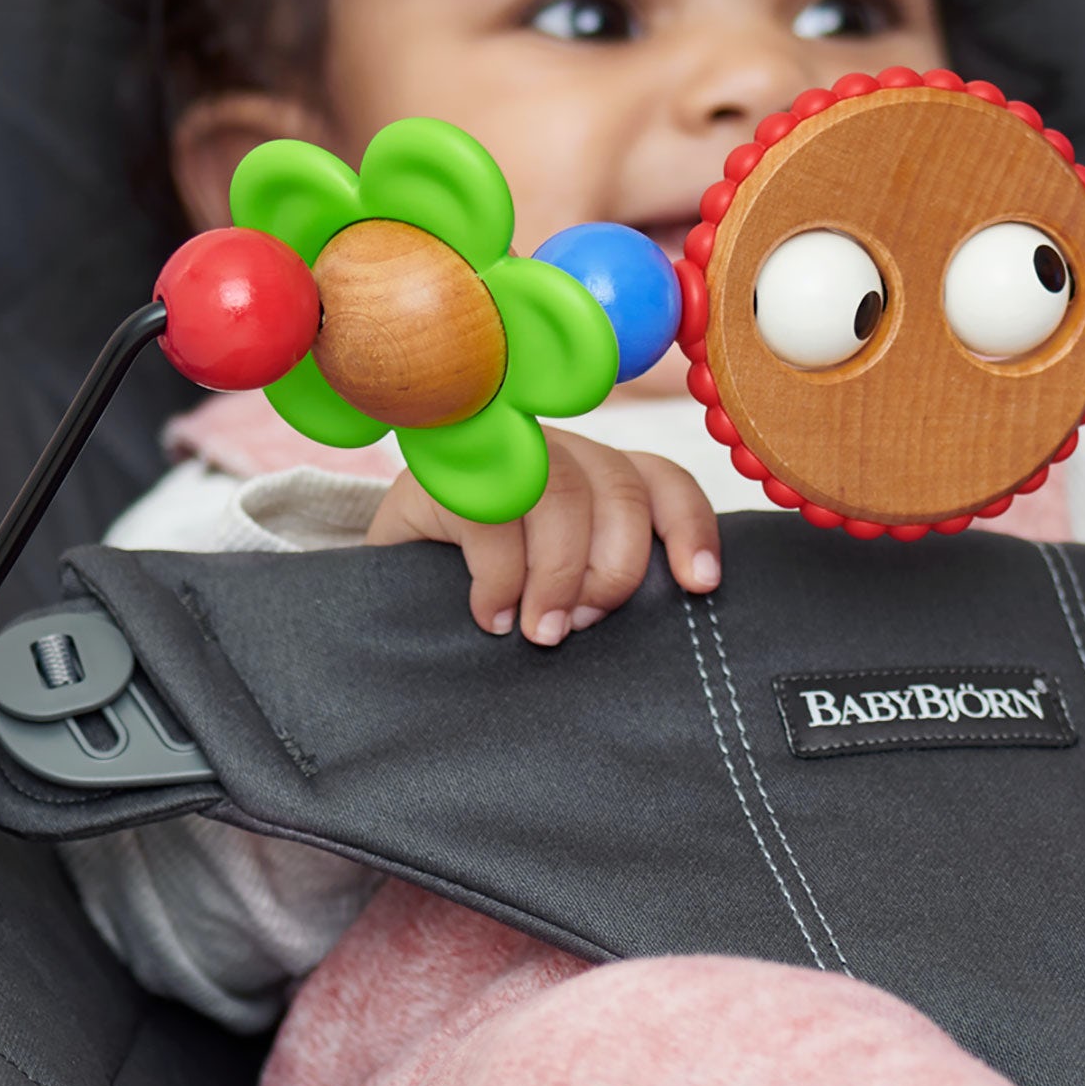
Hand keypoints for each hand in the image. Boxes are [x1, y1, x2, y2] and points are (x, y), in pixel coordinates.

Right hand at [366, 427, 720, 643]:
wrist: (386, 595)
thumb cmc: (492, 600)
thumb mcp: (561, 593)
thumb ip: (604, 585)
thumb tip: (668, 610)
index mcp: (599, 476)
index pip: (663, 482)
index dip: (689, 527)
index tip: (698, 584)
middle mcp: (558, 452)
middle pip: (619, 493)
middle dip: (612, 572)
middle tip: (583, 626)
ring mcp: (499, 454)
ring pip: (561, 497)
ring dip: (557, 577)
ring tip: (540, 633)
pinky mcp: (443, 473)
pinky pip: (493, 517)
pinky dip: (500, 580)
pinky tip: (491, 617)